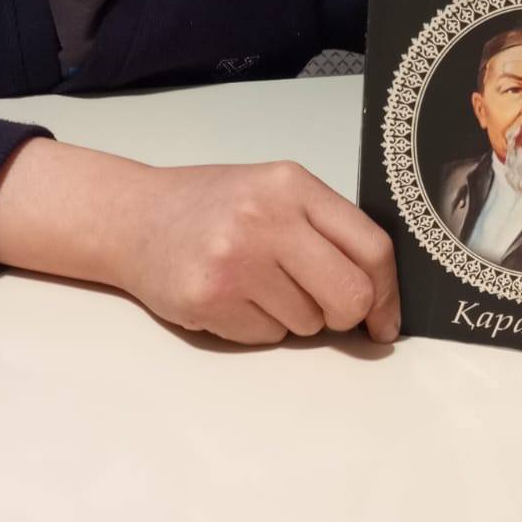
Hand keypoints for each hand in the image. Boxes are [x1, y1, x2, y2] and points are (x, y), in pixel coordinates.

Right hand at [114, 159, 400, 345]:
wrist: (132, 218)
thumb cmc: (210, 207)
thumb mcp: (272, 193)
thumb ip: (324, 230)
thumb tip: (378, 297)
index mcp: (291, 185)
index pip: (371, 247)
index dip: (388, 294)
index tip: (386, 320)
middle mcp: (264, 218)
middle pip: (350, 295)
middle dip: (346, 316)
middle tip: (322, 308)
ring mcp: (234, 260)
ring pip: (308, 322)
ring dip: (292, 316)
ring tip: (254, 284)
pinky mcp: (209, 298)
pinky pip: (268, 336)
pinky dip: (258, 326)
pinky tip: (231, 297)